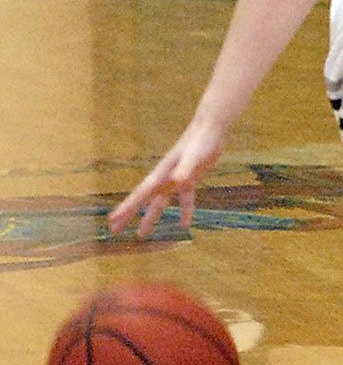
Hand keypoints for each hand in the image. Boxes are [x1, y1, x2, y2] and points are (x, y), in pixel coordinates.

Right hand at [108, 120, 226, 238]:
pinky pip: (184, 199)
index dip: (126, 208)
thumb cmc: (199, 141)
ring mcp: (175, 179)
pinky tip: (185, 224)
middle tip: (113, 230)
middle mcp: (164, 178)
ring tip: (140, 234)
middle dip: (128, 215)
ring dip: (150, 218)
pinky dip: (185, 210)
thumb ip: (185, 169)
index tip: (112, 220)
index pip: (140, 195)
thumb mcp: (193, 157)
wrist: (209, 130)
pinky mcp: (189, 180)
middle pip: (143, 201)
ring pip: (159, 203)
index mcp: (161, 174)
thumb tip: (177, 181)